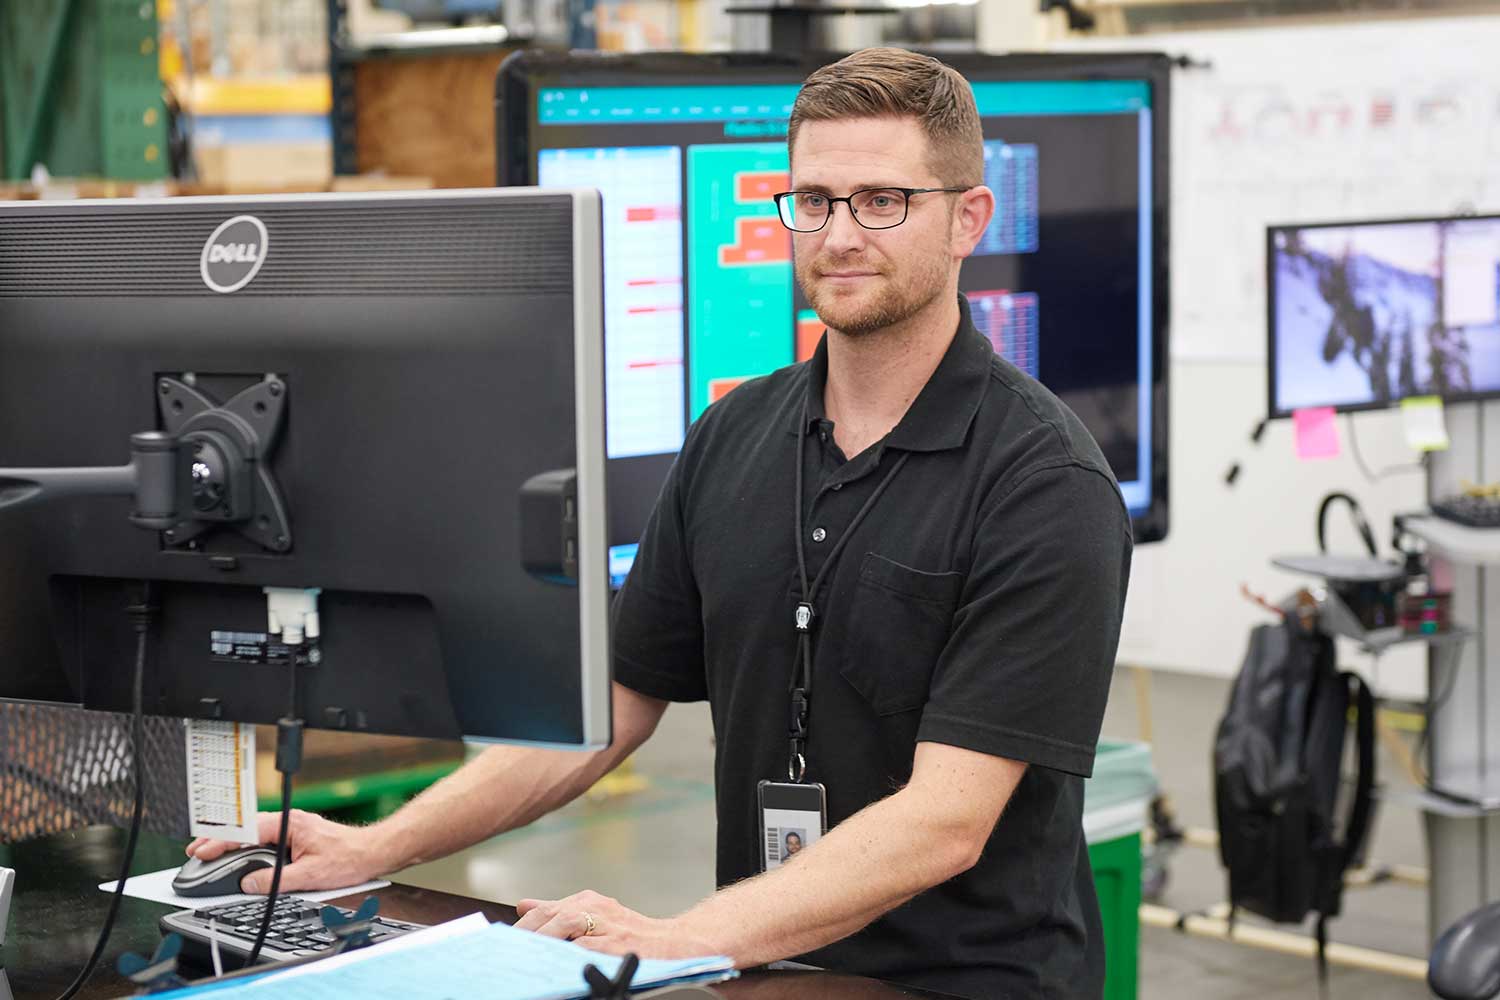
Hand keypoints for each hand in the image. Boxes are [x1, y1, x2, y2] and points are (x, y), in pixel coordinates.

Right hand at [183, 809, 384, 893]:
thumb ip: (275, 881)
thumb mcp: (309, 876)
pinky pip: (264, 837)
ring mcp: (292, 827)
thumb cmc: (349, 858)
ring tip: (209, 853)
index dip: (221, 842)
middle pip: (245, 827)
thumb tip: (249, 883)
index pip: (246, 831)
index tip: (202, 851)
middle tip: (195, 851)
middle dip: (218, 838)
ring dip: (231, 841)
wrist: (372, 852)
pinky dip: (246, 844)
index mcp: (289, 824)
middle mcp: (288, 821)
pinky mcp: (296, 835)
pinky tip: (238, 853)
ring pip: (253, 831)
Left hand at [514, 891, 721, 961]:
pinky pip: (586, 948)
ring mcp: (607, 926)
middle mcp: (596, 908)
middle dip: (527, 934)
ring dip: (543, 939)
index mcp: (587, 900)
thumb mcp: (595, 914)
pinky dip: (569, 954)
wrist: (674, 944)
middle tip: (508, 953)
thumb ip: (559, 910)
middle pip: (551, 916)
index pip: (544, 910)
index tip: (504, 942)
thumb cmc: (631, 933)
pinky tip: (555, 964)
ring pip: (566, 925)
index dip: (522, 927)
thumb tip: (523, 904)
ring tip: (526, 956)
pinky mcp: (618, 944)